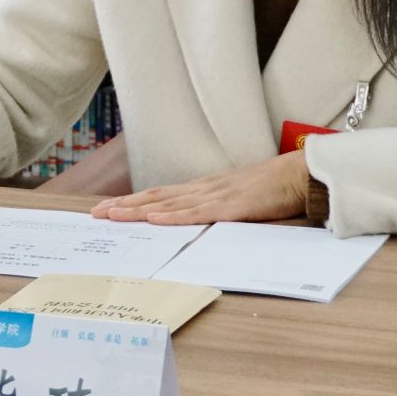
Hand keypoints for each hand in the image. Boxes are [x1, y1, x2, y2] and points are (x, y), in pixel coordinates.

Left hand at [90, 150, 310, 224]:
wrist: (300, 175)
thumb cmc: (274, 188)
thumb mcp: (238, 198)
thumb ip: (218, 207)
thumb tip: (198, 219)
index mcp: (205, 188)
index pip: (161, 194)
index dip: (133, 201)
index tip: (109, 207)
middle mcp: (204, 188)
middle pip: (156, 197)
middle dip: (125, 206)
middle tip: (96, 212)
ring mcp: (216, 196)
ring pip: (169, 204)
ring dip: (138, 211)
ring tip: (113, 215)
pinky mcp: (232, 206)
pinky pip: (197, 213)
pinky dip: (173, 217)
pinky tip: (155, 220)